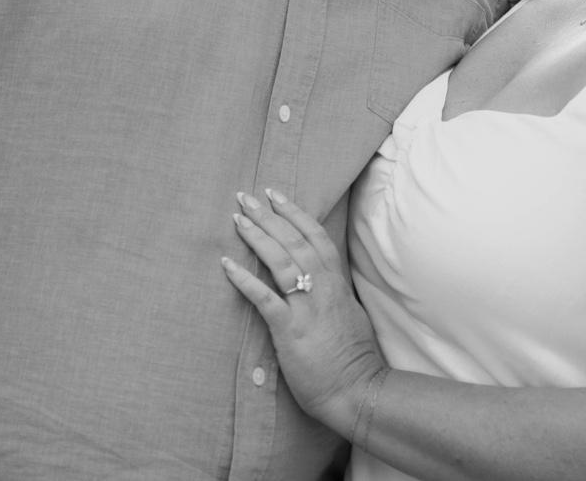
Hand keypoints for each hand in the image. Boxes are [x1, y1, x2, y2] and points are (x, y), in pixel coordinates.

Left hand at [222, 189, 384, 435]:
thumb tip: (321, 281)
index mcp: (336, 283)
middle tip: (248, 196)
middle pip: (295, 241)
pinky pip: (265, 299)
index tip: (276, 195)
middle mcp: (323, 288)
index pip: (316, 236)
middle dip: (270, 216)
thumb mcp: (350, 313)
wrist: (357, 389)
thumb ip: (334, 293)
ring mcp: (307, 308)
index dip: (295, 213)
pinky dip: (245, 280)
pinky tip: (227, 266)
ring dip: (258, 237)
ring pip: (282, 261)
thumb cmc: (354, 357)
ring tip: (238, 219)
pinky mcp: (291, 331)